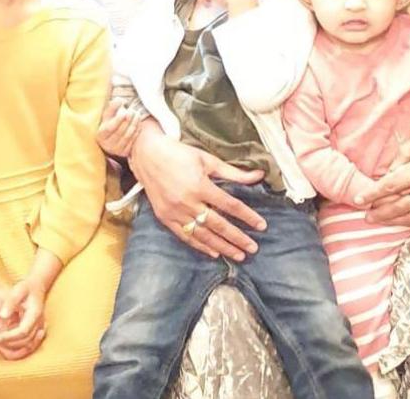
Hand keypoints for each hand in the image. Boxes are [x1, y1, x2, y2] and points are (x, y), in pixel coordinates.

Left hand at [0, 278, 46, 359]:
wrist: (38, 286)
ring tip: (2, 340)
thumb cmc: (26, 287)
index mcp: (35, 313)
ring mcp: (41, 325)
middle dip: (11, 342)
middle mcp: (40, 322)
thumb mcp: (17, 291)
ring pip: (30, 343)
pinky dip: (21, 343)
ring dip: (15, 345)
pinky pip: (32, 341)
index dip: (9, 337)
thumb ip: (10, 303)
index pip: (23, 331)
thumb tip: (2, 316)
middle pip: (27, 340)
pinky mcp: (39, 328)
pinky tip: (9, 339)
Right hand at [97, 102, 144, 157]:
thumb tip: (120, 100)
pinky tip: (138, 123)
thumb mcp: (107, 114)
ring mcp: (116, 150)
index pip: (110, 128)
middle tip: (133, 110)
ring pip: (128, 136)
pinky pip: (133, 141)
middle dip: (128, 120)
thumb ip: (112, 106)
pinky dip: (137, 130)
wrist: (112, 136)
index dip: (118, 119)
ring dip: (134, 123)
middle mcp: (106, 145)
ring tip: (137, 113)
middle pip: (120, 132)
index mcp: (100, 135)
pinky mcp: (124, 153)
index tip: (125, 111)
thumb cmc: (109, 122)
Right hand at [130, 122, 266, 260]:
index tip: (261, 226)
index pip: (230, 205)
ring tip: (238, 255)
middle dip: (237, 238)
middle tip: (253, 249)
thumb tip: (259, 176)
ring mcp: (175, 212)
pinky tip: (214, 253)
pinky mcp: (165, 218)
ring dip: (222, 247)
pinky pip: (185, 236)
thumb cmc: (180, 154)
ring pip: (203, 235)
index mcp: (200, 186)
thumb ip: (234, 172)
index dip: (248, 217)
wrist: (147, 155)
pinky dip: (200, 246)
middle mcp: (188, 202)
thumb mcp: (208, 160)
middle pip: (218, 225)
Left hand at [356, 132, 409, 225]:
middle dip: (379, 212)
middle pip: (398, 206)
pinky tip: (399, 222)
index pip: (392, 185)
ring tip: (377, 221)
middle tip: (365, 215)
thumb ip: (407, 151)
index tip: (360, 198)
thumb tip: (391, 168)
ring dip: (391, 221)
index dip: (374, 193)